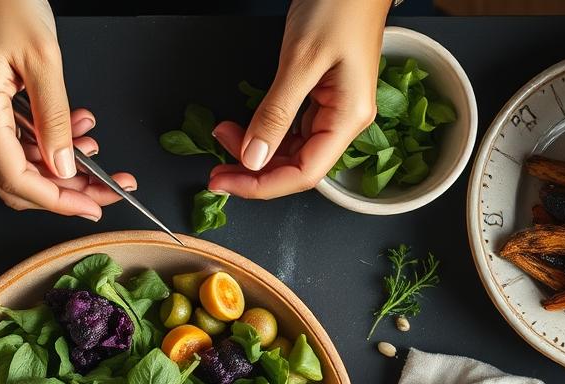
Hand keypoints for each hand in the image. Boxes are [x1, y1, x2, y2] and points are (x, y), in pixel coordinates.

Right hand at [0, 0, 135, 218]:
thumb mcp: (44, 57)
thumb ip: (55, 120)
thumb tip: (65, 167)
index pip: (16, 180)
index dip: (58, 200)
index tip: (94, 205)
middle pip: (11, 182)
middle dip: (62, 190)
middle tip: (104, 186)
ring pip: (8, 165)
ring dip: (52, 166)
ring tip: (90, 144)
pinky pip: (1, 142)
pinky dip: (36, 145)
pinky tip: (67, 129)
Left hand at [208, 0, 389, 198]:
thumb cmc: (339, 6)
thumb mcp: (301, 60)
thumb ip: (276, 113)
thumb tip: (253, 158)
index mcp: (348, 117)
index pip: (304, 173)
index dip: (262, 185)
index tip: (226, 183)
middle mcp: (344, 119)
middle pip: (296, 166)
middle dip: (253, 170)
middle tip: (215, 169)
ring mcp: (334, 109)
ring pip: (291, 149)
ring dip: (254, 151)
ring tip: (222, 138)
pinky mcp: (321, 96)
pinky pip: (291, 127)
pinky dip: (264, 131)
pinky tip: (242, 128)